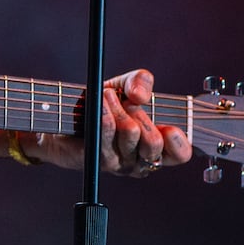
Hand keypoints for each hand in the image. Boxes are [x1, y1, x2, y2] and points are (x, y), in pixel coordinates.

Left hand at [31, 69, 192, 177]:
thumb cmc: (102, 103)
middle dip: (141, 114)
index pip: (180, 155)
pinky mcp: (96, 159)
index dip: (178, 141)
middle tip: (127, 102)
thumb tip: (141, 95)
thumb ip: (141, 81)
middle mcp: (139, 160)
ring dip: (119, 108)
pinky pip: (107, 133)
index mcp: (155, 147)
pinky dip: (105, 111)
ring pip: (130, 133)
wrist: (63, 116)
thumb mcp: (126, 86)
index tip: (168, 125)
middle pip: (153, 143)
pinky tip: (99, 101)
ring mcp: (118, 163)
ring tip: (106, 95)